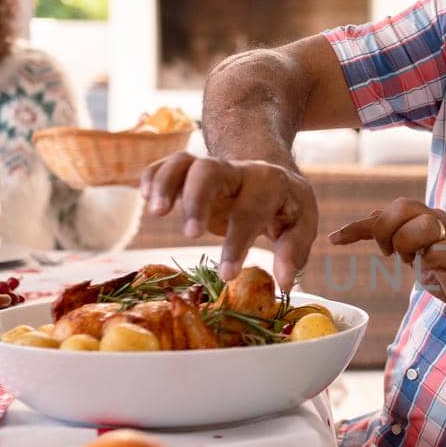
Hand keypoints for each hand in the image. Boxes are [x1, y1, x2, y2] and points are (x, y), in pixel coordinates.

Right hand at [139, 152, 318, 283]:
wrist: (272, 173)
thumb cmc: (285, 206)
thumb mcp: (301, 225)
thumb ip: (293, 252)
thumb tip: (285, 284)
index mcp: (270, 183)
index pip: (250, 210)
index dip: (238, 243)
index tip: (227, 275)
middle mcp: (238, 170)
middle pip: (210, 170)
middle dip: (197, 200)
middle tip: (190, 235)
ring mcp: (212, 167)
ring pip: (183, 162)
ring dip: (166, 183)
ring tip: (155, 212)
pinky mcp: (191, 171)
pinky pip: (167, 164)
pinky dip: (153, 176)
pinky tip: (145, 198)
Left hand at [327, 199, 445, 329]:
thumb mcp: (422, 255)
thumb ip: (401, 237)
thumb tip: (373, 219)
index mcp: (431, 220)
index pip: (390, 210)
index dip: (359, 225)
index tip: (335, 240)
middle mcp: (442, 223)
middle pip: (402, 207)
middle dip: (385, 231)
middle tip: (388, 255)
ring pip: (418, 226)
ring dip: (406, 247)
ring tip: (413, 263)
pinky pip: (435, 253)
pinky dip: (425, 265)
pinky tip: (432, 275)